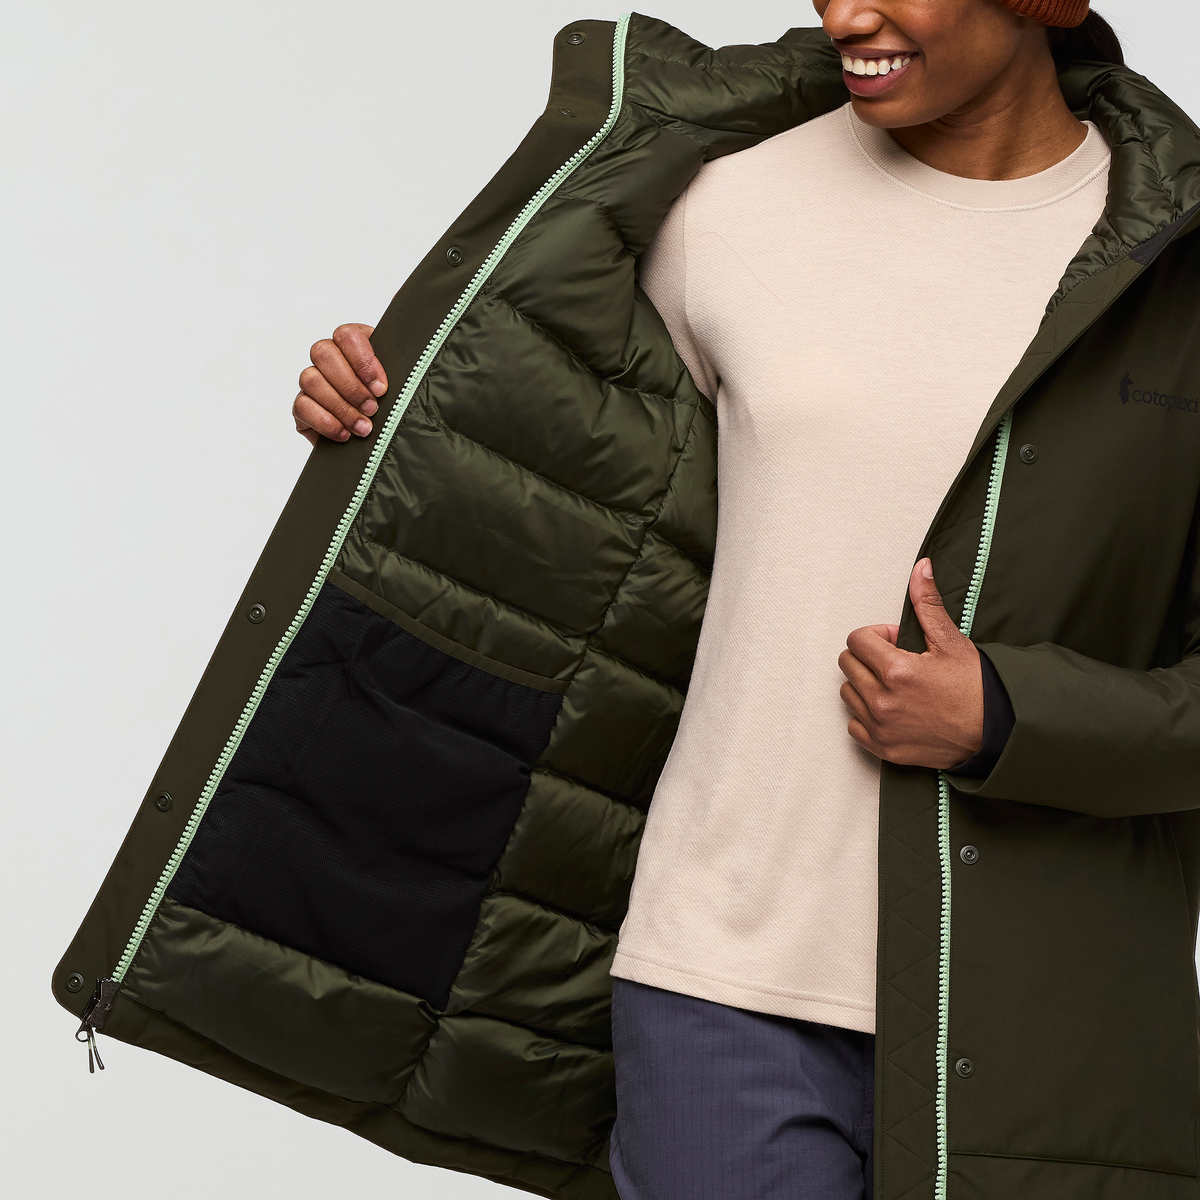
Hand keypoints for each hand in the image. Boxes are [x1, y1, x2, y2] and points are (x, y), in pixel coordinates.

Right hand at [293, 324, 387, 445]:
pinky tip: (345, 434)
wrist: (377, 441)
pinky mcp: (302, 406)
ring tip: (363, 427)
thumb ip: (399, 376)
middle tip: (372, 409)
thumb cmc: (390, 407)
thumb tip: (396, 382)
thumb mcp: (399, 388)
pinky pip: (302, 406)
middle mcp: (329, 358)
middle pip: (323, 353)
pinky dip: (326, 422)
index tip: (381, 389)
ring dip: (340, 407)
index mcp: (354, 345)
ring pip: (310, 379)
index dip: (363, 361)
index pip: (347, 336)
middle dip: (351, 386)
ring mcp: (312, 380)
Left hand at [838, 558, 983, 768]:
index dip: (876, 636)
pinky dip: (865, 715)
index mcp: (896, 671)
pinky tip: (890, 708)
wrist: (995, 732)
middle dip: (867, 656)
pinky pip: (853, 725)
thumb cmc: (976, 687)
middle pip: (847, 664)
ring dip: (864, 684)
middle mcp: (882, 701)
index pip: (856, 640)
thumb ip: (928, 604)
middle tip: (896, 661)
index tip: (896, 642)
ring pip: (848, 693)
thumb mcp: (951, 641)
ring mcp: (881, 727)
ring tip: (894, 685)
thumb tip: (921, 568)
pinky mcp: (883, 748)